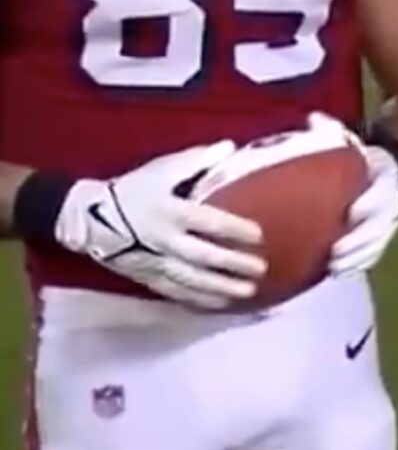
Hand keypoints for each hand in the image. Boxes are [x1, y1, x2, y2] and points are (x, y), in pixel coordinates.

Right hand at [52, 140, 266, 309]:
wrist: (87, 218)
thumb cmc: (132, 189)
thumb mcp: (162, 169)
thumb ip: (196, 159)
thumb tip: (229, 146)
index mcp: (171, 211)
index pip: (208, 222)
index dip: (234, 229)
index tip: (259, 235)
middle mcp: (165, 240)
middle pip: (203, 256)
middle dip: (233, 264)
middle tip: (260, 269)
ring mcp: (155, 262)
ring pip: (191, 279)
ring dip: (220, 287)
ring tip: (248, 292)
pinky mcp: (146, 276)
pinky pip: (175, 291)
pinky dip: (198, 299)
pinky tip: (220, 303)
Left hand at [332, 141, 397, 276]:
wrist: (386, 162)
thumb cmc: (350, 154)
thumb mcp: (343, 138)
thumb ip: (329, 130)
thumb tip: (315, 119)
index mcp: (384, 173)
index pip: (384, 189)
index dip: (371, 202)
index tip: (351, 213)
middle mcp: (391, 196)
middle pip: (383, 222)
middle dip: (362, 239)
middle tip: (336, 252)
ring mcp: (387, 217)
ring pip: (379, 240)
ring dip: (360, 256)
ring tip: (335, 268)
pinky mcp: (378, 233)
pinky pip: (372, 251)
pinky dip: (357, 262)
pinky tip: (335, 272)